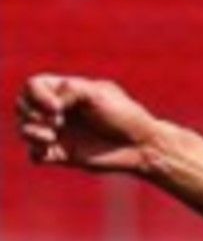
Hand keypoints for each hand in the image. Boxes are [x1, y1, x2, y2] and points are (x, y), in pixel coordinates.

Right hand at [15, 74, 164, 174]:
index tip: (57, 107)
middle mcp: (57, 110)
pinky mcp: (62, 154)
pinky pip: (36, 154)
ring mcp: (58, 132)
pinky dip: (36, 153)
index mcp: (65, 91)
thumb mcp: (98, 93)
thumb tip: (52, 106)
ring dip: (30, 132)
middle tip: (57, 122)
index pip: (33, 86)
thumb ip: (70, 90)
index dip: (36, 95)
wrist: (141, 144)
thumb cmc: (124, 115)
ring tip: (50, 137)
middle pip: (22, 106)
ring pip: (25, 129)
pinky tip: (47, 152)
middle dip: (31, 112)